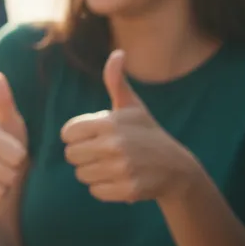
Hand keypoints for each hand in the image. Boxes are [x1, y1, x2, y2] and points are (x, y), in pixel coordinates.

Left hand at [61, 51, 198, 203]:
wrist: (177, 169)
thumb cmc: (147, 134)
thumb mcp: (132, 107)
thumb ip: (116, 82)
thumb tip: (117, 53)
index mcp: (110, 122)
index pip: (67, 133)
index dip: (76, 136)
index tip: (92, 137)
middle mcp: (115, 145)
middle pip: (71, 156)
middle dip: (83, 155)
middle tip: (102, 153)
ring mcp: (122, 168)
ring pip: (81, 175)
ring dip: (93, 173)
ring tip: (112, 166)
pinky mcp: (127, 190)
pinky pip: (95, 191)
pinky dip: (104, 188)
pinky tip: (119, 180)